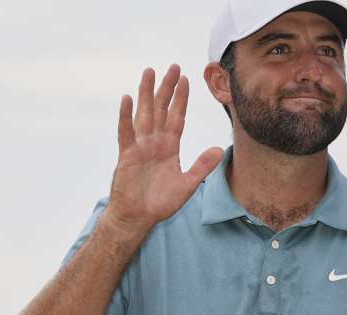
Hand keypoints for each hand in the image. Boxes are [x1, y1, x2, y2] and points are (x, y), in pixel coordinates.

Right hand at [105, 65, 223, 235]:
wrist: (139, 217)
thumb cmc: (160, 202)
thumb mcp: (188, 184)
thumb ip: (202, 166)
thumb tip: (220, 150)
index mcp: (169, 147)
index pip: (177, 117)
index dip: (181, 99)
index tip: (187, 80)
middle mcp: (154, 142)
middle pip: (162, 109)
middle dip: (167, 88)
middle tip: (173, 66)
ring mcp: (140, 147)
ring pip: (145, 114)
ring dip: (147, 93)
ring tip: (149, 72)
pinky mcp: (127, 155)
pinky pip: (126, 132)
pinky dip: (126, 116)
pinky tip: (127, 99)